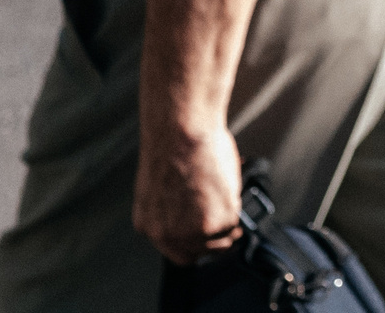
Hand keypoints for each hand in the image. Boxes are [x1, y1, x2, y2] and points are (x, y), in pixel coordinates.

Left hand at [132, 120, 243, 263]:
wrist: (181, 129)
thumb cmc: (174, 145)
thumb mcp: (162, 186)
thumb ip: (174, 208)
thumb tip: (196, 209)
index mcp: (148, 224)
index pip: (177, 252)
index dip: (197, 245)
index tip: (210, 235)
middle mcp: (166, 234)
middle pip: (199, 253)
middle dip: (217, 240)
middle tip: (229, 223)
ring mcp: (191, 232)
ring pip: (221, 239)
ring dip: (228, 220)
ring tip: (227, 194)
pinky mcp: (214, 223)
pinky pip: (235, 222)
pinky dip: (236, 203)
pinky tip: (226, 183)